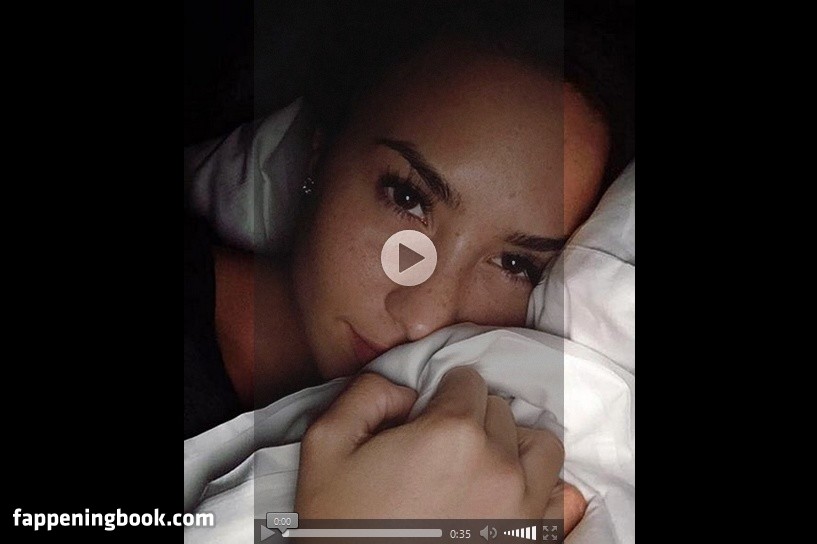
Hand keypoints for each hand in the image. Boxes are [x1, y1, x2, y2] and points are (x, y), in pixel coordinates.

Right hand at [295, 367, 574, 521]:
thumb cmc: (343, 523)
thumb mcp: (326, 444)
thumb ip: (366, 393)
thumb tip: (405, 388)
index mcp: (452, 432)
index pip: (467, 379)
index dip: (441, 393)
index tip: (424, 419)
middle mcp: (499, 464)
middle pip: (500, 410)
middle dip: (472, 419)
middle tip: (441, 448)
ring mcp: (523, 507)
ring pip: (539, 447)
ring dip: (513, 447)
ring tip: (480, 466)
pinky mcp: (532, 540)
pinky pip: (557, 496)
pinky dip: (537, 488)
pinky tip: (502, 496)